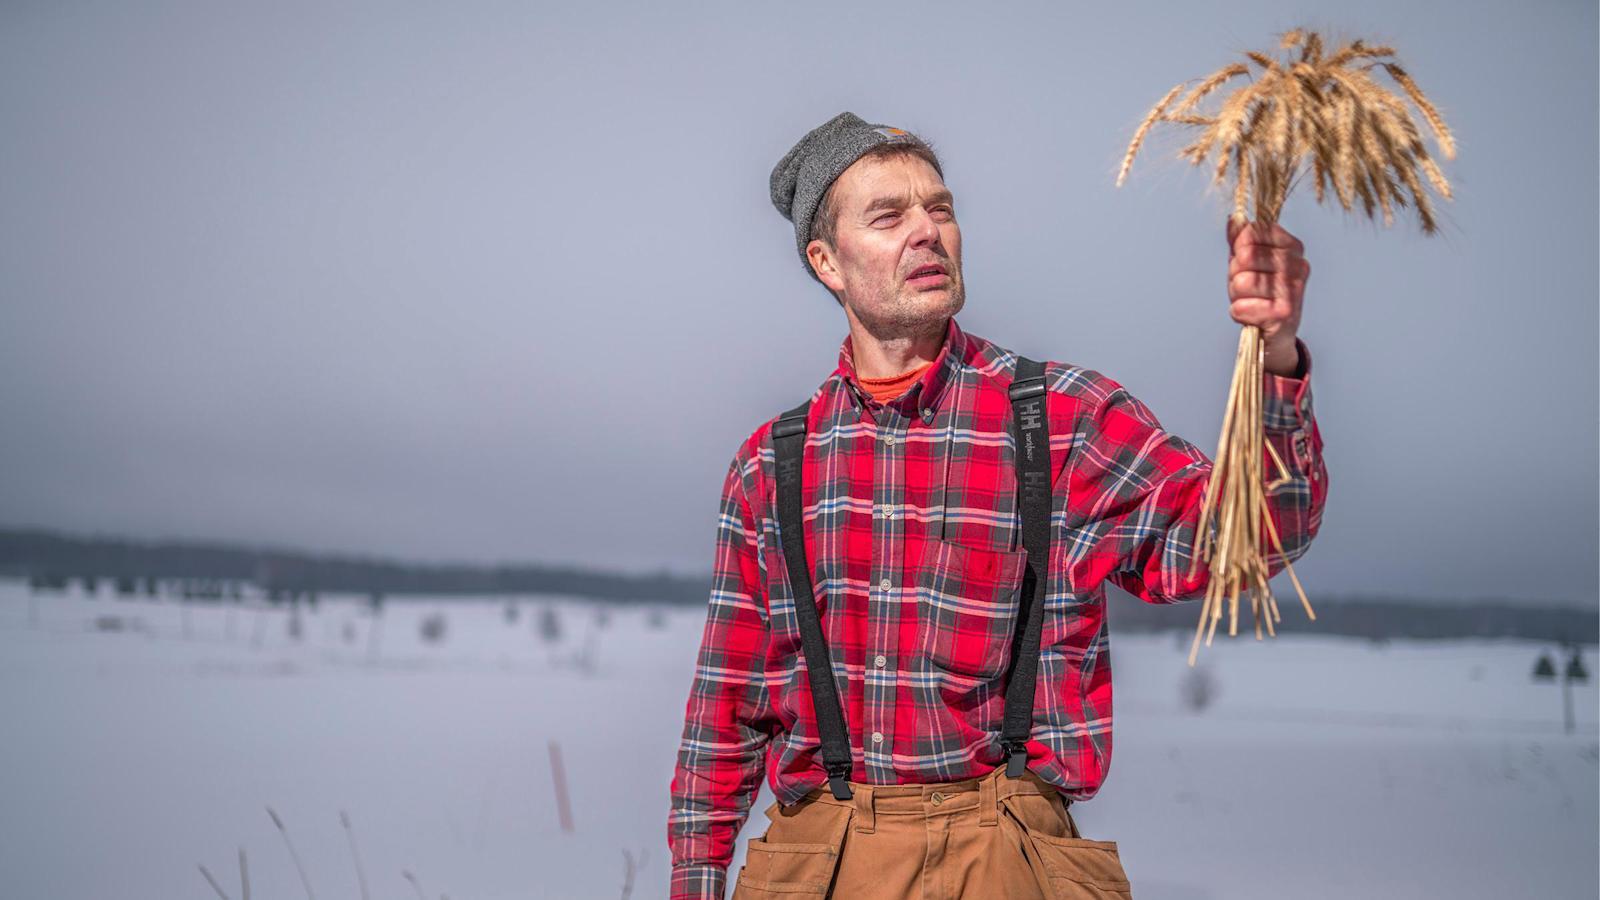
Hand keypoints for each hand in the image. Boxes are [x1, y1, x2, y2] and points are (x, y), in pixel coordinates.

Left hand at [1226, 219, 1308, 364]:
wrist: (1276, 335)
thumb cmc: (1260, 293)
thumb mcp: (1249, 262)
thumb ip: (1240, 239)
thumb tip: (1235, 219)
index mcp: (1292, 246)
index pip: (1250, 233)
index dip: (1238, 249)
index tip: (1248, 264)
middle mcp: (1297, 264)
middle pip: (1244, 256)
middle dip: (1235, 274)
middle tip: (1248, 287)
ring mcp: (1293, 289)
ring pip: (1240, 282)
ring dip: (1236, 295)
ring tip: (1251, 301)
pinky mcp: (1284, 313)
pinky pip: (1240, 307)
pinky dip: (1239, 313)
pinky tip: (1253, 316)